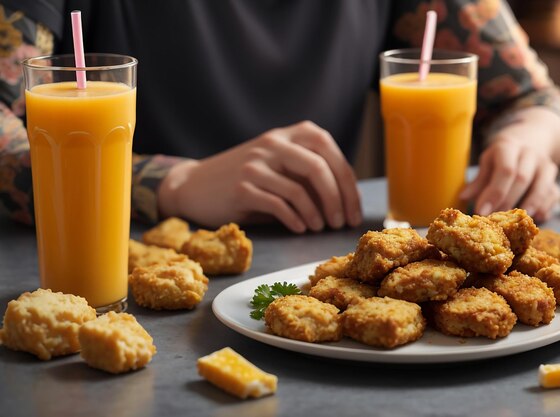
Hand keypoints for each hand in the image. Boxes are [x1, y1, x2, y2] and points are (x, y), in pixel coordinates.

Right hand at [158, 121, 361, 232]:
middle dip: (337, 199)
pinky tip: (300, 228)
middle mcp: (272, 144)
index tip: (354, 208)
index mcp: (286, 135)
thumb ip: (307, 173)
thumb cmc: (246, 180)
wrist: (195, 186)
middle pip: (318, 167)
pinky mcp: (241, 188)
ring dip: (317, 214)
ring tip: (319, 228)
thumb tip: (346, 198)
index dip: (347, 180)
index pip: (327, 148)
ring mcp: (255, 164)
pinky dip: (295, 220)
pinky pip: (279, 205)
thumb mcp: (278, 166)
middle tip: (342, 222)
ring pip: (299, 190)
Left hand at [459, 135, 559, 221]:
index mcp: (509, 147)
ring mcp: (546, 166)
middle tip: (494, 221)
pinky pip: (553, 196)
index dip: (494, 192)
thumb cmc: (502, 157)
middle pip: (522, 180)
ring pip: (542, 188)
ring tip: (514, 224)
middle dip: (507, 202)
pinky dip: (543, 209)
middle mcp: (530, 154)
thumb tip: (463, 197)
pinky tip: (532, 220)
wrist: (529, 141)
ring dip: (528, 207)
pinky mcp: (555, 179)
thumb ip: (478, 181)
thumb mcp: (487, 162)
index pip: (505, 170)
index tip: (481, 211)